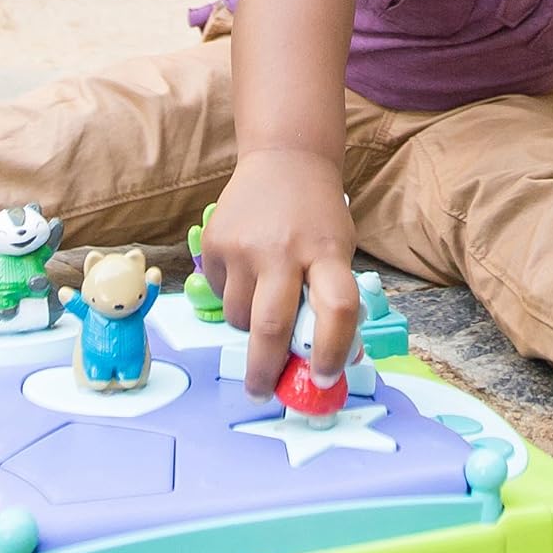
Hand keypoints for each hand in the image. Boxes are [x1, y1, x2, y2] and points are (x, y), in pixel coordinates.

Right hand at [202, 148, 358, 400]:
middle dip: (265, 371)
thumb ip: (332, 297)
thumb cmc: (318, 216)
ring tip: (264, 297)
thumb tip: (328, 361)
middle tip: (262, 392)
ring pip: (239, 317)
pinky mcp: (214, 243)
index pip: (337, 309)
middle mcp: (283, 250)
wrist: (283, 160)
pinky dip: (234, 296)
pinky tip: (248, 268)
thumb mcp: (339, 249)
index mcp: (327, 252)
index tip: (325, 377)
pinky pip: (221, 293)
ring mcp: (243, 246)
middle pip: (271, 326)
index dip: (333, 351)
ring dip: (250, 326)